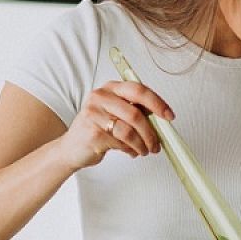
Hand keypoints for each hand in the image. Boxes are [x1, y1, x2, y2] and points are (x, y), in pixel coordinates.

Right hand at [58, 80, 173, 168]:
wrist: (71, 148)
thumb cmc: (96, 129)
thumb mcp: (115, 113)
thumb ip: (135, 110)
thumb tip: (161, 119)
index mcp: (110, 88)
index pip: (138, 90)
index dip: (157, 103)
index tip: (169, 116)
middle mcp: (100, 97)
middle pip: (136, 113)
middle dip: (151, 132)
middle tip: (157, 144)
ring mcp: (94, 114)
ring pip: (130, 131)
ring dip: (142, 144)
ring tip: (144, 150)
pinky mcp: (93, 133)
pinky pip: (121, 143)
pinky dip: (131, 150)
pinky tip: (131, 151)